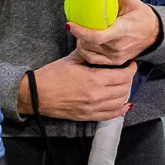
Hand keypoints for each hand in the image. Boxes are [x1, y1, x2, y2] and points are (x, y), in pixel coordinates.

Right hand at [22, 51, 136, 122]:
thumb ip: (90, 55)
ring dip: (125, 93)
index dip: (130, 69)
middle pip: (124, 88)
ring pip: (120, 102)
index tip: (130, 64)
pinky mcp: (87, 116)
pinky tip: (124, 104)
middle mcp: (97, 96)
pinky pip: (111, 115)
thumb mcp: (72, 59)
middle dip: (128, 79)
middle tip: (126, 72)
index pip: (123, 76)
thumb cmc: (50, 76)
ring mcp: (93, 108)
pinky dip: (120, 109)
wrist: (34, 95)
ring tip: (122, 85)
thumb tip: (101, 47)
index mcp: (94, 79)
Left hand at [68, 0, 160, 65]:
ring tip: (82, 32)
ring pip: (89, 52)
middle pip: (90, 43)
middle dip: (79, 34)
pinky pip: (93, 59)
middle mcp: (119, 46)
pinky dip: (85, 51)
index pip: (98, 35)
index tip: (69, 24)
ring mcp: (117, 56)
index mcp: (123, 30)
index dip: (81, 31)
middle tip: (76, 24)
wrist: (156, 35)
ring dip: (81, 42)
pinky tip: (85, 43)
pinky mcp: (115, 62)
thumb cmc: (143, 17)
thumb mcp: (132, 0)